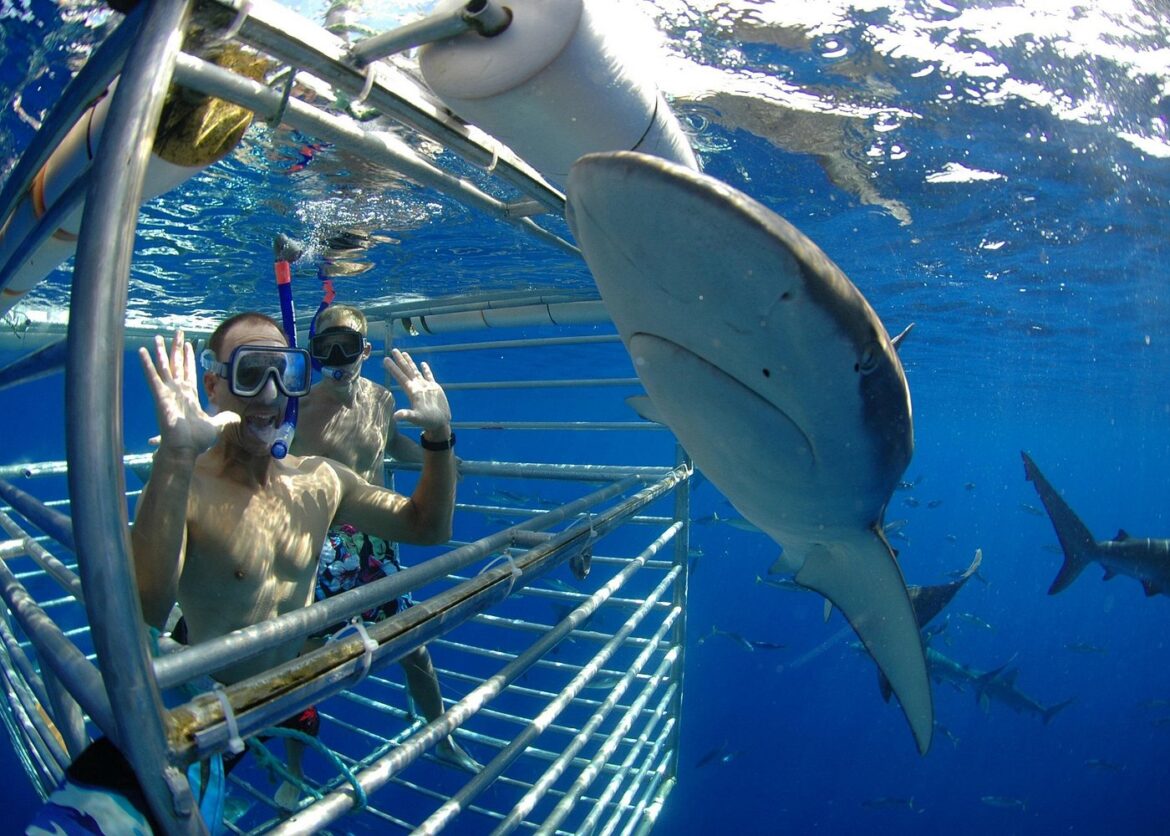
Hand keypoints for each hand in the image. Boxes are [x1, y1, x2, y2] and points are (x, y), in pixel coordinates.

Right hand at [138, 330, 239, 455]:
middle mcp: (178, 391)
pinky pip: (152, 376)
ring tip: (158, 336)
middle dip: (177, 348)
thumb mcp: (216, 424)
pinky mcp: (159, 395)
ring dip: (161, 351)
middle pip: (177, 364)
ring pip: (164, 366)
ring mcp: (168, 392)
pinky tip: (143, 351)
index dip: (188, 358)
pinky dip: (147, 364)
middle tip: (177, 332)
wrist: (184, 448)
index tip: (188, 344)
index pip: (188, 371)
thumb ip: (225, 418)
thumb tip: (237, 417)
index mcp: (189, 395)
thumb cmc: (197, 439)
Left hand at [383, 349, 450, 435]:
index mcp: (412, 391)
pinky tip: (423, 363)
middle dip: (400, 361)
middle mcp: (417, 387)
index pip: (401, 377)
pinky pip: (429, 376)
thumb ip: (407, 415)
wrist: (440, 423)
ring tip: (404, 353)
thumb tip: (395, 417)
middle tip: (393, 350)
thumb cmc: (428, 421)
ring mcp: (425, 387)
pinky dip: (426, 370)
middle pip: (406, 371)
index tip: (386, 359)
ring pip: (416, 371)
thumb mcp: (417, 418)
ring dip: (410, 362)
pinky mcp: (434, 388)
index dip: (393, 368)